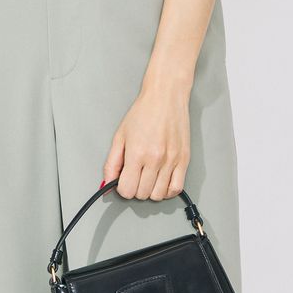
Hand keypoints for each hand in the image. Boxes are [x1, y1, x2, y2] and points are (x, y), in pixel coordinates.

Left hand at [102, 76, 190, 198]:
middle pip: (142, 194)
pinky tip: (161, 181)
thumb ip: (112, 162)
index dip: (122, 189)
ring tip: (148, 179)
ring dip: (151, 191)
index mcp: (137, 153)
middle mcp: (155, 159)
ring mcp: (171, 161)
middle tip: (135, 178)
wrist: (166, 97)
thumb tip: (108, 182)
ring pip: (159, 195)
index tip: (123, 182)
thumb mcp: (120, 136)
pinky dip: (167, 191)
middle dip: (135, 189)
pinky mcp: (184, 160)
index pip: (127, 189)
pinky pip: (176, 188)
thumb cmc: (144, 112)